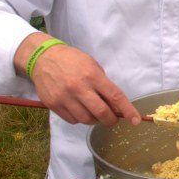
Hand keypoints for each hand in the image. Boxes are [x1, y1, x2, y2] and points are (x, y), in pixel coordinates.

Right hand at [14, 33, 140, 125]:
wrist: (43, 58)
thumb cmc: (72, 60)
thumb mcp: (92, 65)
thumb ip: (104, 84)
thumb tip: (115, 105)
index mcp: (92, 76)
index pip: (115, 97)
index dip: (128, 110)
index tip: (136, 120)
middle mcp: (78, 87)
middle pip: (101, 113)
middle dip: (111, 120)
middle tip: (113, 119)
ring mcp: (64, 97)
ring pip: (86, 120)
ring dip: (95, 120)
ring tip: (94, 112)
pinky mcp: (53, 104)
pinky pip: (73, 120)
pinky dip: (80, 119)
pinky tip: (80, 110)